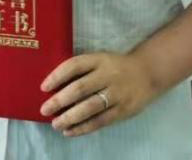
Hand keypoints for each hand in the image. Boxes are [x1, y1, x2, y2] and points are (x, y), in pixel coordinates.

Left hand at [39, 51, 159, 136]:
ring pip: (90, 107)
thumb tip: (54, 86)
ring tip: (56, 124)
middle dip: (60, 100)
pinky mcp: (123, 110)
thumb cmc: (115, 67)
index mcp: (98, 59)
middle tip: (44, 110)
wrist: (147, 73)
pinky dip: (84, 127)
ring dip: (70, 117)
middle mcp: (107, 75)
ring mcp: (117, 93)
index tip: (43, 87)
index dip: (57, 76)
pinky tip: (70, 131)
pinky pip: (101, 121)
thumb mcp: (99, 60)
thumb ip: (81, 70)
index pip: (74, 66)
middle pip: (80, 88)